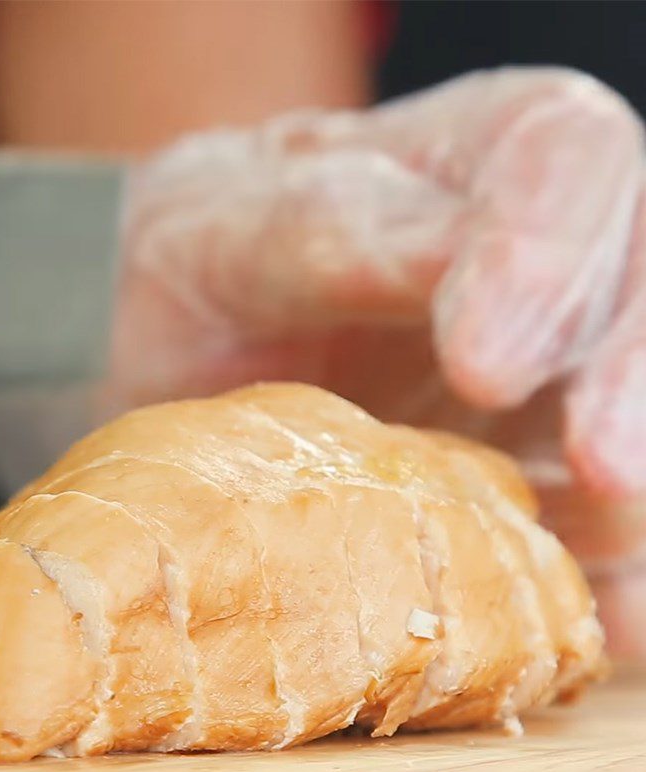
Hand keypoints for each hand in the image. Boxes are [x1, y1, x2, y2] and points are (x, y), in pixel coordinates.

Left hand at [109, 67, 645, 656]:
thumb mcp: (229, 233)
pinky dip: (600, 574)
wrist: (175, 346)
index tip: (488, 368)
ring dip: (632, 496)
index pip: (554, 151)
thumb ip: (331, 231)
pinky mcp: (524, 466)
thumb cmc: (197, 270)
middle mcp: (518, 265)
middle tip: (603, 472)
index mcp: (450, 167)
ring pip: (629, 406)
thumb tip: (450, 257)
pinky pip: (587, 519)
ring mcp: (538, 371)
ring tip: (595, 573)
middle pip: (635, 283)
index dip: (551, 248)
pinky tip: (593, 618)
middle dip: (631, 373)